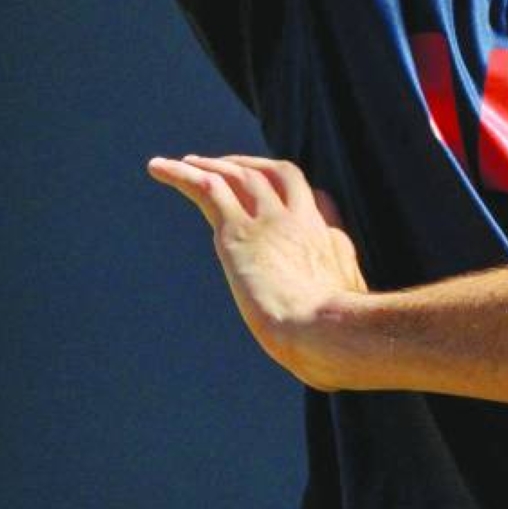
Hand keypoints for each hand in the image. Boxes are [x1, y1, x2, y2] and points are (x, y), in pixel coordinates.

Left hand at [148, 153, 366, 386]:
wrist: (327, 330)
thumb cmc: (338, 340)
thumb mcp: (350, 317)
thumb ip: (338, 312)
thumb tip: (332, 345)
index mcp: (328, 239)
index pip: (314, 198)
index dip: (291, 193)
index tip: (274, 195)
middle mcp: (300, 219)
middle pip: (274, 174)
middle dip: (249, 165)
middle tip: (223, 166)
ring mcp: (269, 221)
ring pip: (237, 175)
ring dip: (209, 165)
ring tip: (182, 163)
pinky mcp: (237, 232)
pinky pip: (206, 188)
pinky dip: (180, 174)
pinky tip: (158, 168)